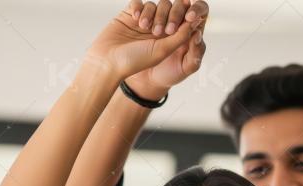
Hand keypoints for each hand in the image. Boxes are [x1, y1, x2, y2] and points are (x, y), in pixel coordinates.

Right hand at [83, 1, 197, 82]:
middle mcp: (159, 28)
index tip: (190, 15)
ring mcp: (144, 21)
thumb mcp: (163, 50)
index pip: (186, 20)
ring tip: (143, 28)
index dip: (190, 14)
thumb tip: (195, 21)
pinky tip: (135, 19)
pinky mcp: (129, 15)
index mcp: (171, 39)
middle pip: (172, 8)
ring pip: (155, 5)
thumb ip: (180, 36)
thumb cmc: (136, 61)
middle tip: (160, 30)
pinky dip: (139, 8)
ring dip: (152, 14)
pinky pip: (139, 2)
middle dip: (170, 15)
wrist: (107, 62)